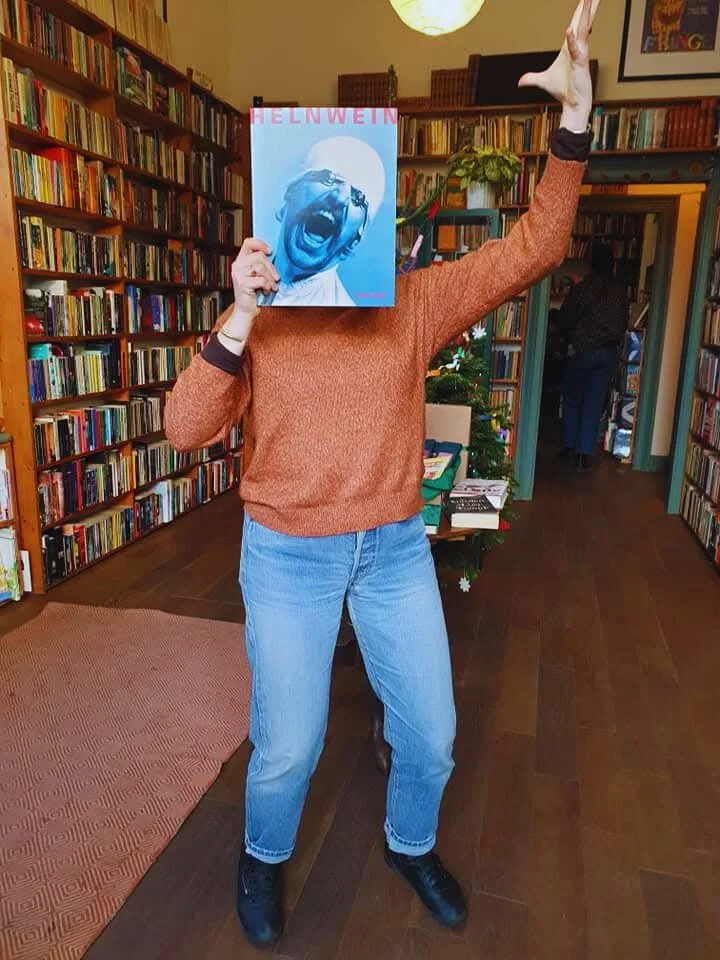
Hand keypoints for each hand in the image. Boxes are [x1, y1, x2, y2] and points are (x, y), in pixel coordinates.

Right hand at [228, 238, 278, 334]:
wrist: (246, 311)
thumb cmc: (254, 293)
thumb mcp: (258, 275)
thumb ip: (261, 265)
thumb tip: (274, 258)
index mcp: (240, 261)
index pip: (248, 243)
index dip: (260, 244)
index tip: (270, 252)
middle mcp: (237, 265)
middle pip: (259, 256)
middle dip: (271, 267)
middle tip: (276, 278)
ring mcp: (239, 274)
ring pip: (260, 267)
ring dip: (270, 279)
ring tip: (271, 287)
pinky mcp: (243, 284)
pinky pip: (261, 280)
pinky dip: (267, 286)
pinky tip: (266, 292)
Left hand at [518, 0, 598, 132]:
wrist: (573, 103)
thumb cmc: (563, 90)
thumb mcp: (543, 81)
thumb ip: (532, 78)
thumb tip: (520, 82)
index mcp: (570, 46)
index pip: (576, 23)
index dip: (580, 10)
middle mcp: (578, 46)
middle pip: (583, 21)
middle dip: (588, 5)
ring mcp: (580, 53)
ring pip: (583, 28)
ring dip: (586, 14)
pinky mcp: (579, 63)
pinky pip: (574, 49)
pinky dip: (571, 40)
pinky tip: (568, 29)